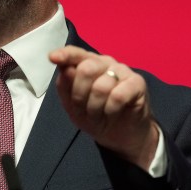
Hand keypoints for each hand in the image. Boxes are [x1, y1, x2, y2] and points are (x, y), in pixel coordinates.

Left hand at [49, 45, 159, 170]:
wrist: (121, 136)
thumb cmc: (96, 116)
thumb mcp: (72, 106)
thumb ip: (66, 87)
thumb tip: (65, 69)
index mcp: (87, 64)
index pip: (75, 53)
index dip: (64, 55)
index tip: (53, 57)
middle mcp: (105, 63)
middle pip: (86, 69)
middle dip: (79, 95)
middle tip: (83, 110)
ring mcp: (122, 70)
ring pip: (101, 86)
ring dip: (95, 108)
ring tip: (99, 115)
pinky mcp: (137, 83)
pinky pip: (118, 95)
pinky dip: (110, 110)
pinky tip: (112, 113)